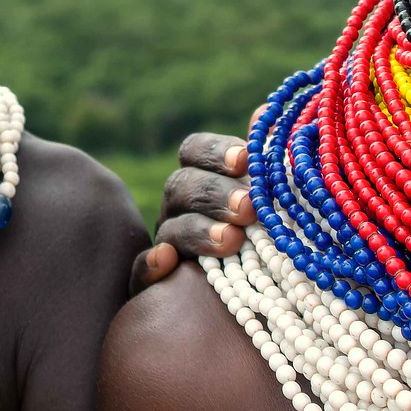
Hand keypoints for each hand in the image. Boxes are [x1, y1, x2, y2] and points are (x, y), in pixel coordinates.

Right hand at [126, 112, 261, 294]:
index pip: (195, 149)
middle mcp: (179, 207)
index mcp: (202, 178)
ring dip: (198, 231)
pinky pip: (140, 271)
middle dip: (215, 194)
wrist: (257, 297)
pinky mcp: (153, 282)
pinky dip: (150, 265)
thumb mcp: (270, 195)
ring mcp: (165, 243)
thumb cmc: (266, 233)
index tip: (247, 160)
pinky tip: (167, 261)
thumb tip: (266, 113)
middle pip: (183, 186)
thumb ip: (266, 159)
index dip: (218, 152)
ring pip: (169, 228)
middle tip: (249, 207)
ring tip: (232, 241)